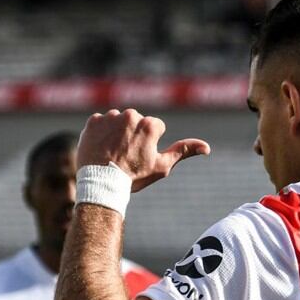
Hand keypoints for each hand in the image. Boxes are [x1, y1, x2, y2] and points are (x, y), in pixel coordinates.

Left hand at [78, 109, 209, 191]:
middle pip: (137, 122)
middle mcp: (129, 115)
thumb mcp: (162, 166)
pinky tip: (101, 148)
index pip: (156, 127)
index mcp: (148, 124)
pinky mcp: (93, 121)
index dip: (151, 143)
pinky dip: (101, 133)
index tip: (141, 155)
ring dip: (117, 133)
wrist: (101, 184)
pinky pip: (101, 123)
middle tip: (126, 155)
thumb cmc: (134, 176)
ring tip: (113, 152)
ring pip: (119, 121)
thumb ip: (183, 151)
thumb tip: (207, 147)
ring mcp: (109, 117)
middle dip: (134, 134)